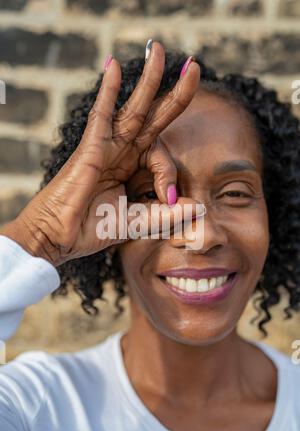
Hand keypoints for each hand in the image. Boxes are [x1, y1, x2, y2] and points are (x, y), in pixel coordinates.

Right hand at [0, 42, 199, 265]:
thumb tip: (200, 209)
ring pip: (132, 108)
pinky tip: (114, 65)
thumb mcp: (139, 222)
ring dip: (148, 79)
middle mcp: (123, 151)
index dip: (169, 175)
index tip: (166, 199)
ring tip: (160, 51)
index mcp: (134, 167)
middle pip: (154, 116)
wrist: (60, 236)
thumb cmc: (93, 228)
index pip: (162, 157)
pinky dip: (107, 90)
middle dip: (175, 93)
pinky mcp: (90, 147)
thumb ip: (168, 216)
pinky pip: (101, 115)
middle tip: (195, 67)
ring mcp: (107, 146)